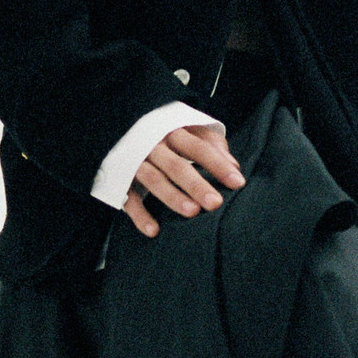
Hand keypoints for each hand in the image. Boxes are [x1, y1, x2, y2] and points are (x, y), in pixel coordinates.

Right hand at [121, 124, 245, 236]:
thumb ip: (211, 144)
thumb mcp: (188, 130)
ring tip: (192, 212)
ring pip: (153, 180)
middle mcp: (153, 145)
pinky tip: (154, 231)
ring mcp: (135, 162)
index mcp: (172, 131)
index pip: (198, 148)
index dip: (218, 165)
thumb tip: (234, 165)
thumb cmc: (165, 135)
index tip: (238, 182)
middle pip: (176, 166)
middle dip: (196, 185)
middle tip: (215, 203)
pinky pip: (129, 198)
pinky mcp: (121, 179)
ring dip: (172, 196)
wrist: (120, 127)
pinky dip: (139, 215)